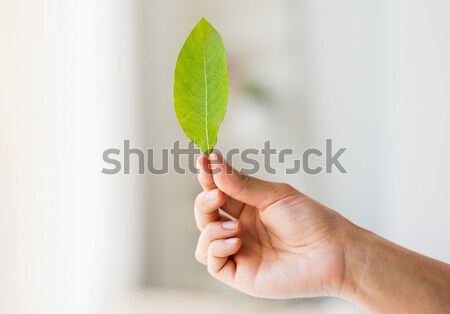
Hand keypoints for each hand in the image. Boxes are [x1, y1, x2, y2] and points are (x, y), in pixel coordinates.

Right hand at [194, 153, 350, 297]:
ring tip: (235, 226)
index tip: (203, 162)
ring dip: (210, 228)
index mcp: (248, 208)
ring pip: (204, 239)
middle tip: (216, 194)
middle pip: (206, 214)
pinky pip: (211, 262)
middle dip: (205, 202)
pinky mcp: (240, 274)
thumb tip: (213, 163)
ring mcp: (239, 251)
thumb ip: (241, 183)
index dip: (208, 178)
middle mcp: (240, 228)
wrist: (332, 253)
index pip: (217, 191)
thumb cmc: (310, 220)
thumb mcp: (274, 195)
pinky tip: (236, 240)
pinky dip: (216, 248)